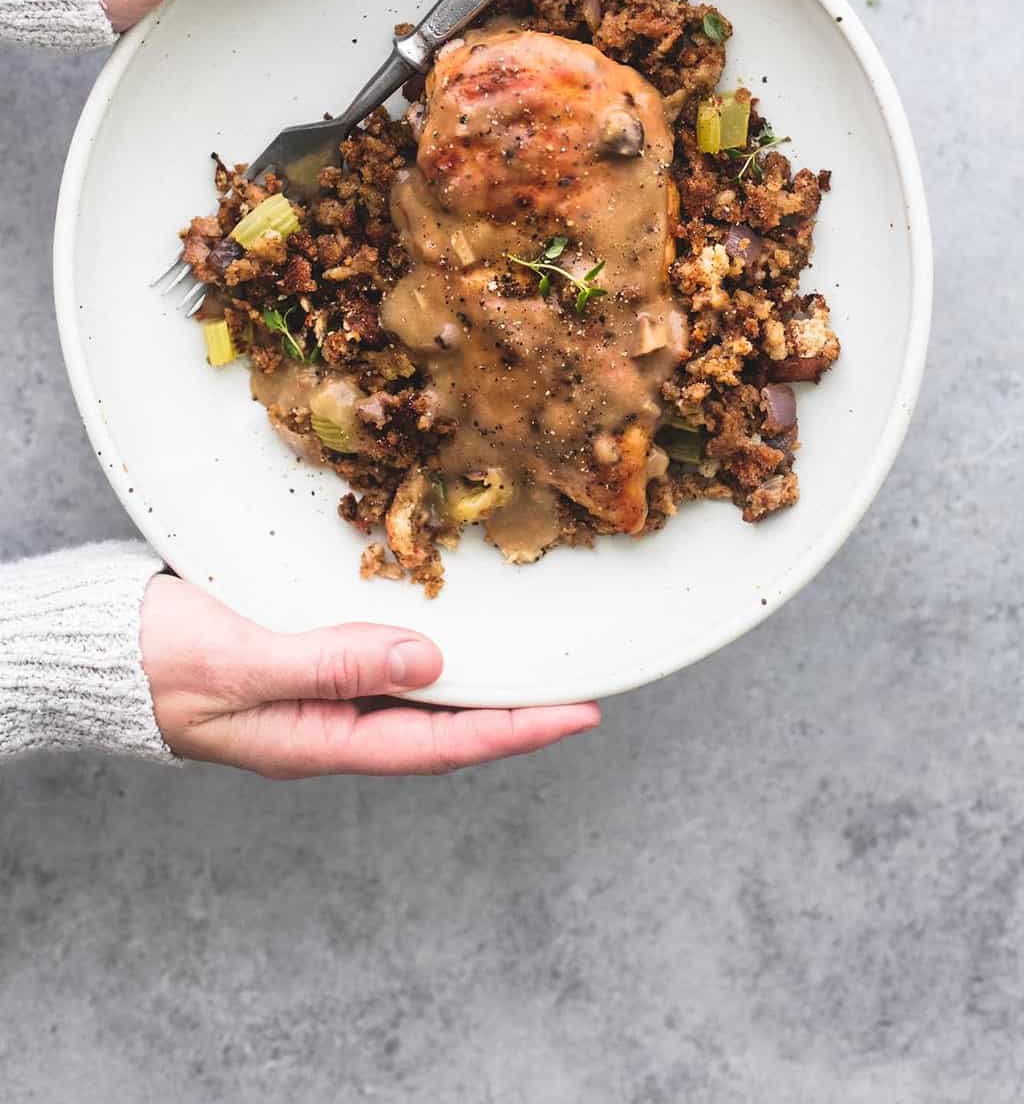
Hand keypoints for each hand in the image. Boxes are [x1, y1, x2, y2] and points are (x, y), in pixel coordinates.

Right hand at [140, 575, 598, 777]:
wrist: (92, 650)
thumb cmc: (154, 661)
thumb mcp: (241, 663)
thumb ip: (332, 662)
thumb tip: (431, 663)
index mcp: (319, 738)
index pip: (440, 743)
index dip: (516, 729)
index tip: (582, 712)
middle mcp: (327, 723)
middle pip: (441, 726)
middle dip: (514, 710)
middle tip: (583, 687)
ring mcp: (314, 694)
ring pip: (416, 696)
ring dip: (476, 682)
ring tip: (537, 661)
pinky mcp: (301, 657)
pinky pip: (381, 662)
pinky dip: (427, 649)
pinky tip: (448, 628)